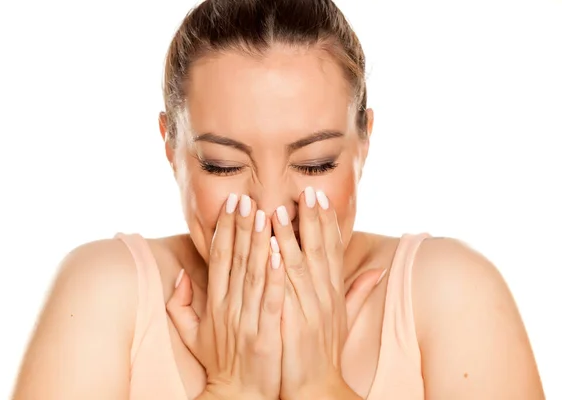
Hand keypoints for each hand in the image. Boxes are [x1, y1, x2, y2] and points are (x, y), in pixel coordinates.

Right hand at [167, 194, 285, 399]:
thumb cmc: (218, 361)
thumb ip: (179, 305)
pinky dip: (274, 277)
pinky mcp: (266, 335)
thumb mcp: (192, 334)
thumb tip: (179, 276)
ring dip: (259, 243)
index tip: (232, 205)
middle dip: (242, 227)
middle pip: (236, 259)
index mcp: (215, 303)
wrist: (238, 395)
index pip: (219, 258)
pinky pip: (270, 301)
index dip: (225, 230)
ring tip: (265, 215)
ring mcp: (246, 321)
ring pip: (253, 274)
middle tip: (248, 198)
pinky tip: (280, 254)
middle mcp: (228, 307)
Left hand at [271, 187, 383, 399]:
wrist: (316, 387)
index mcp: (334, 292)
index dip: (327, 223)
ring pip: (299, 265)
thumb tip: (379, 271)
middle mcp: (324, 297)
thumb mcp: (344, 318)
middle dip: (313, 220)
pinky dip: (279, 269)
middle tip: (306, 191)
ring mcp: (309, 310)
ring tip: (278, 211)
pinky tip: (270, 249)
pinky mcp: (292, 324)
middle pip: (319, 251)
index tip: (321, 197)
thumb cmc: (324, 350)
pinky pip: (285, 291)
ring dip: (290, 236)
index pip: (332, 250)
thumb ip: (358, 292)